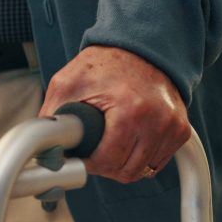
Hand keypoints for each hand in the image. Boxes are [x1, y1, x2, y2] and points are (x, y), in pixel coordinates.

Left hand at [39, 45, 189, 182]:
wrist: (139, 49)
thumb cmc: (103, 65)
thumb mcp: (67, 83)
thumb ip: (51, 115)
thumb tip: (40, 144)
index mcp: (130, 110)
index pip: (108, 161)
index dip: (89, 163)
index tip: (81, 156)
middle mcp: (157, 120)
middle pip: (126, 171)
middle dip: (104, 166)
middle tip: (93, 151)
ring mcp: (173, 126)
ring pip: (142, 171)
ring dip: (122, 164)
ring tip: (109, 144)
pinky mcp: (180, 131)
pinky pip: (157, 162)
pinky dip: (140, 157)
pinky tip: (127, 141)